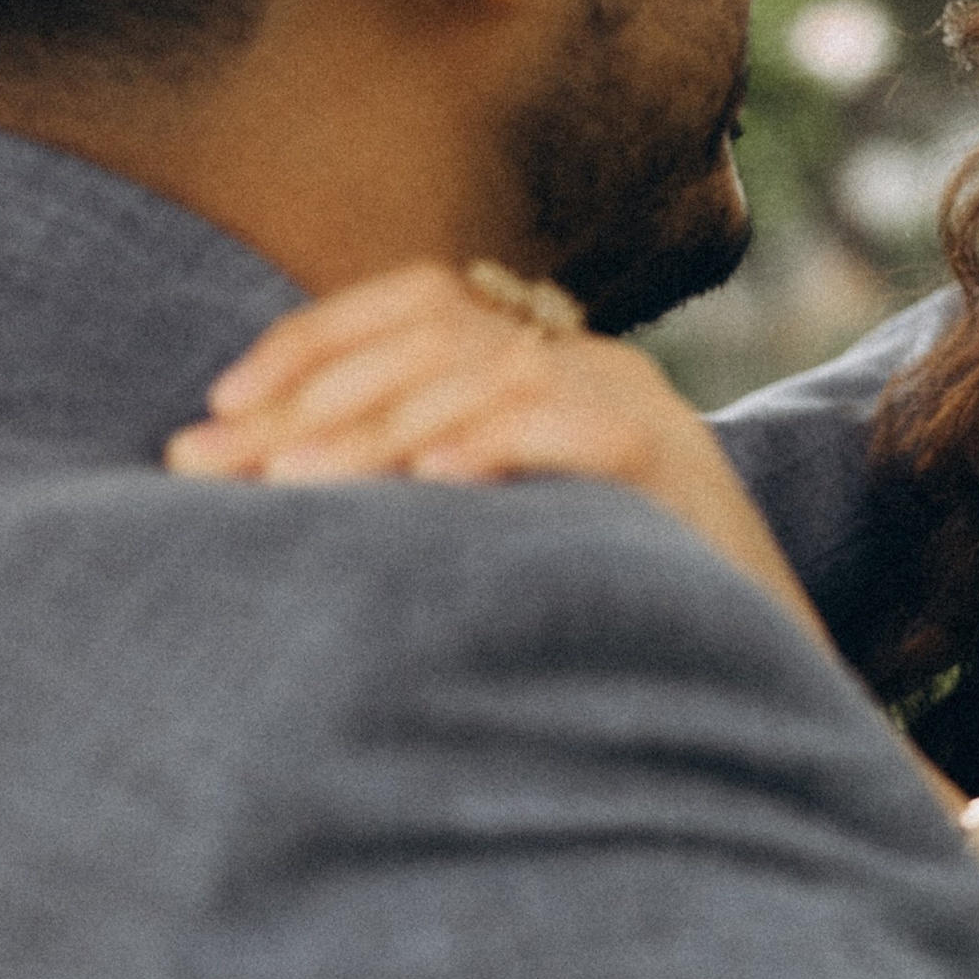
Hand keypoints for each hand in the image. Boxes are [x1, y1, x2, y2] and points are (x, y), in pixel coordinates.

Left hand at [164, 263, 832, 652]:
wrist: (764, 680)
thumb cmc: (615, 618)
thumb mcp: (504, 531)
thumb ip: (420, 486)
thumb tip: (263, 483)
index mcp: (550, 360)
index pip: (420, 299)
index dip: (311, 339)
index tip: (217, 409)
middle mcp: (596, 362)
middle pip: (437, 335)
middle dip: (310, 398)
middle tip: (215, 465)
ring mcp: (641, 404)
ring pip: (494, 374)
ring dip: (379, 426)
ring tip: (294, 484)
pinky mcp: (676, 462)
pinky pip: (574, 429)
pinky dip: (493, 446)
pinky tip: (426, 487)